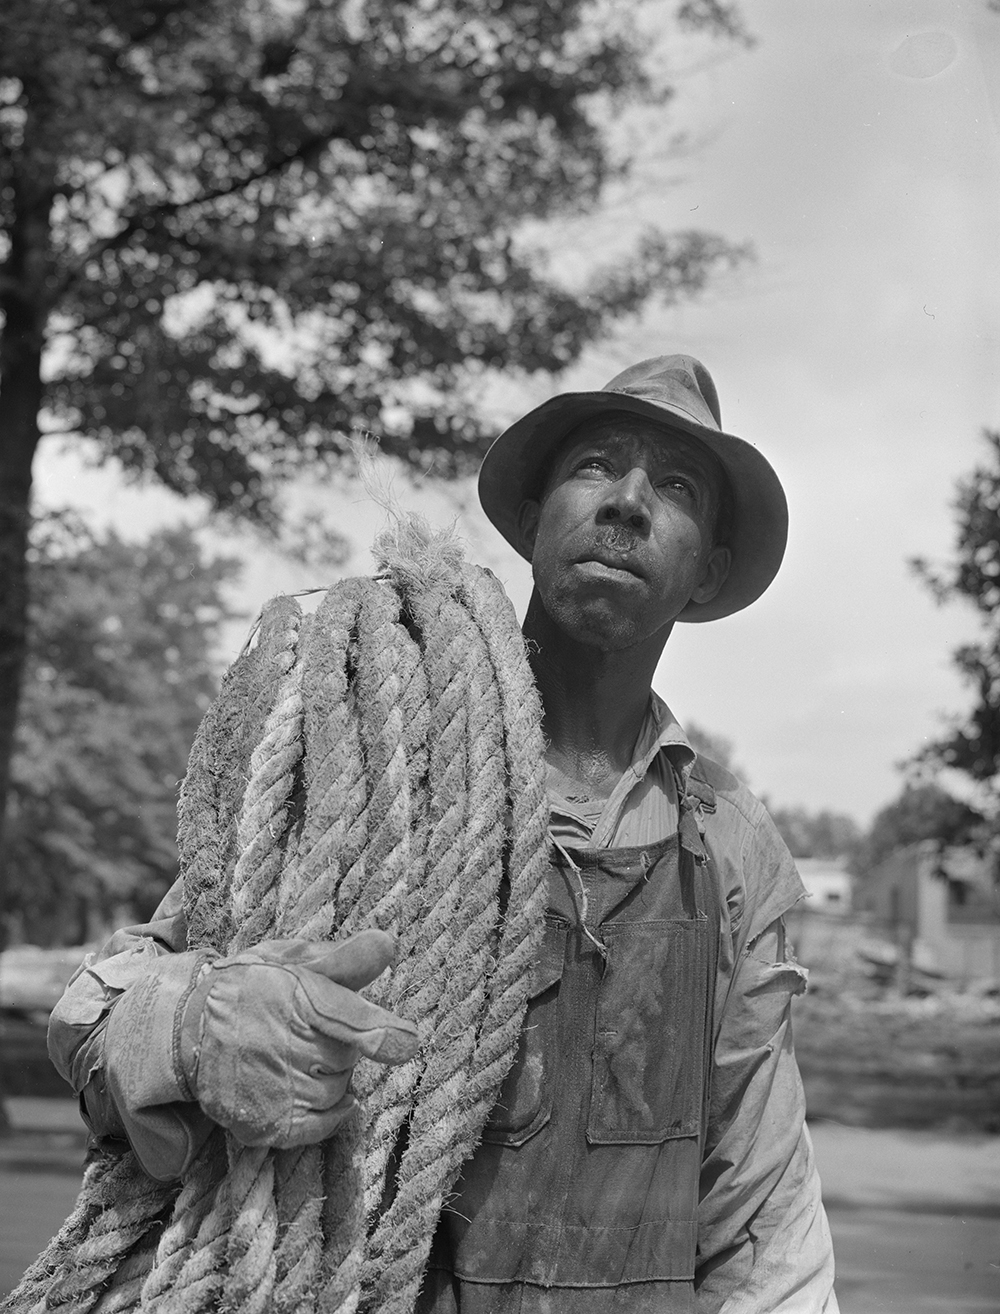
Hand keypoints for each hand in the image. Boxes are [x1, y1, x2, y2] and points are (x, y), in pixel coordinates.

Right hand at [185, 930, 418, 1148]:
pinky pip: (322, 1125)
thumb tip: (388, 943)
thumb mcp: (292, 959)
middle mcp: (288, 1048)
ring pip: (340, 1090)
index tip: (406, 1041)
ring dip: (332, 1076)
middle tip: (309, 1030)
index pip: (348, 1019)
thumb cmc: (252, 987)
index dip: (379, 1033)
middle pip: (350, 1057)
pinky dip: (329, 1111)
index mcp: (297, 999)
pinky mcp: (268, 1125)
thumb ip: (344, 958)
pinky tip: (313, 1088)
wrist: (187, 1030)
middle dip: (341, 1045)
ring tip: (298, 1055)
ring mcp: (277, 1090)